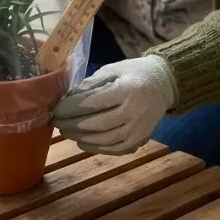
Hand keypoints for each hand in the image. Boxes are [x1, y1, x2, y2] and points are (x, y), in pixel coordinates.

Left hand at [52, 54, 176, 154]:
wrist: (164, 84)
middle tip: (56, 122)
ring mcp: (139, 129)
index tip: (56, 108)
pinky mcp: (140, 139)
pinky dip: (97, 148)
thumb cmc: (134, 73)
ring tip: (65, 132)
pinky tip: (82, 143)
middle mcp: (134, 112)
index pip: (92, 102)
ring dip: (81, 138)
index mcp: (126, 90)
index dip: (70, 108)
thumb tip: (68, 98)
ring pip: (105, 139)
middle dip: (72, 125)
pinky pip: (116, 149)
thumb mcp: (112, 69)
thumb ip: (91, 84)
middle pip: (97, 124)